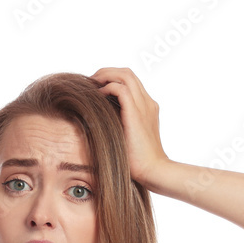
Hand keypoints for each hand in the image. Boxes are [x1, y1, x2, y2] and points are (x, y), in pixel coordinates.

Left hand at [88, 67, 169, 186]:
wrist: (153, 170)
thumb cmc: (138, 162)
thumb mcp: (127, 138)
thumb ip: (119, 126)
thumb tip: (98, 122)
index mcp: (147, 108)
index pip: (131, 83)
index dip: (113, 79)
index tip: (97, 87)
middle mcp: (147, 102)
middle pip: (128, 73)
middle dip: (107, 72)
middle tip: (91, 80)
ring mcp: (144, 105)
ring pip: (125, 75)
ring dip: (105, 75)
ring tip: (91, 83)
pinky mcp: (136, 112)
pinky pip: (120, 88)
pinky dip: (107, 87)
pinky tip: (97, 96)